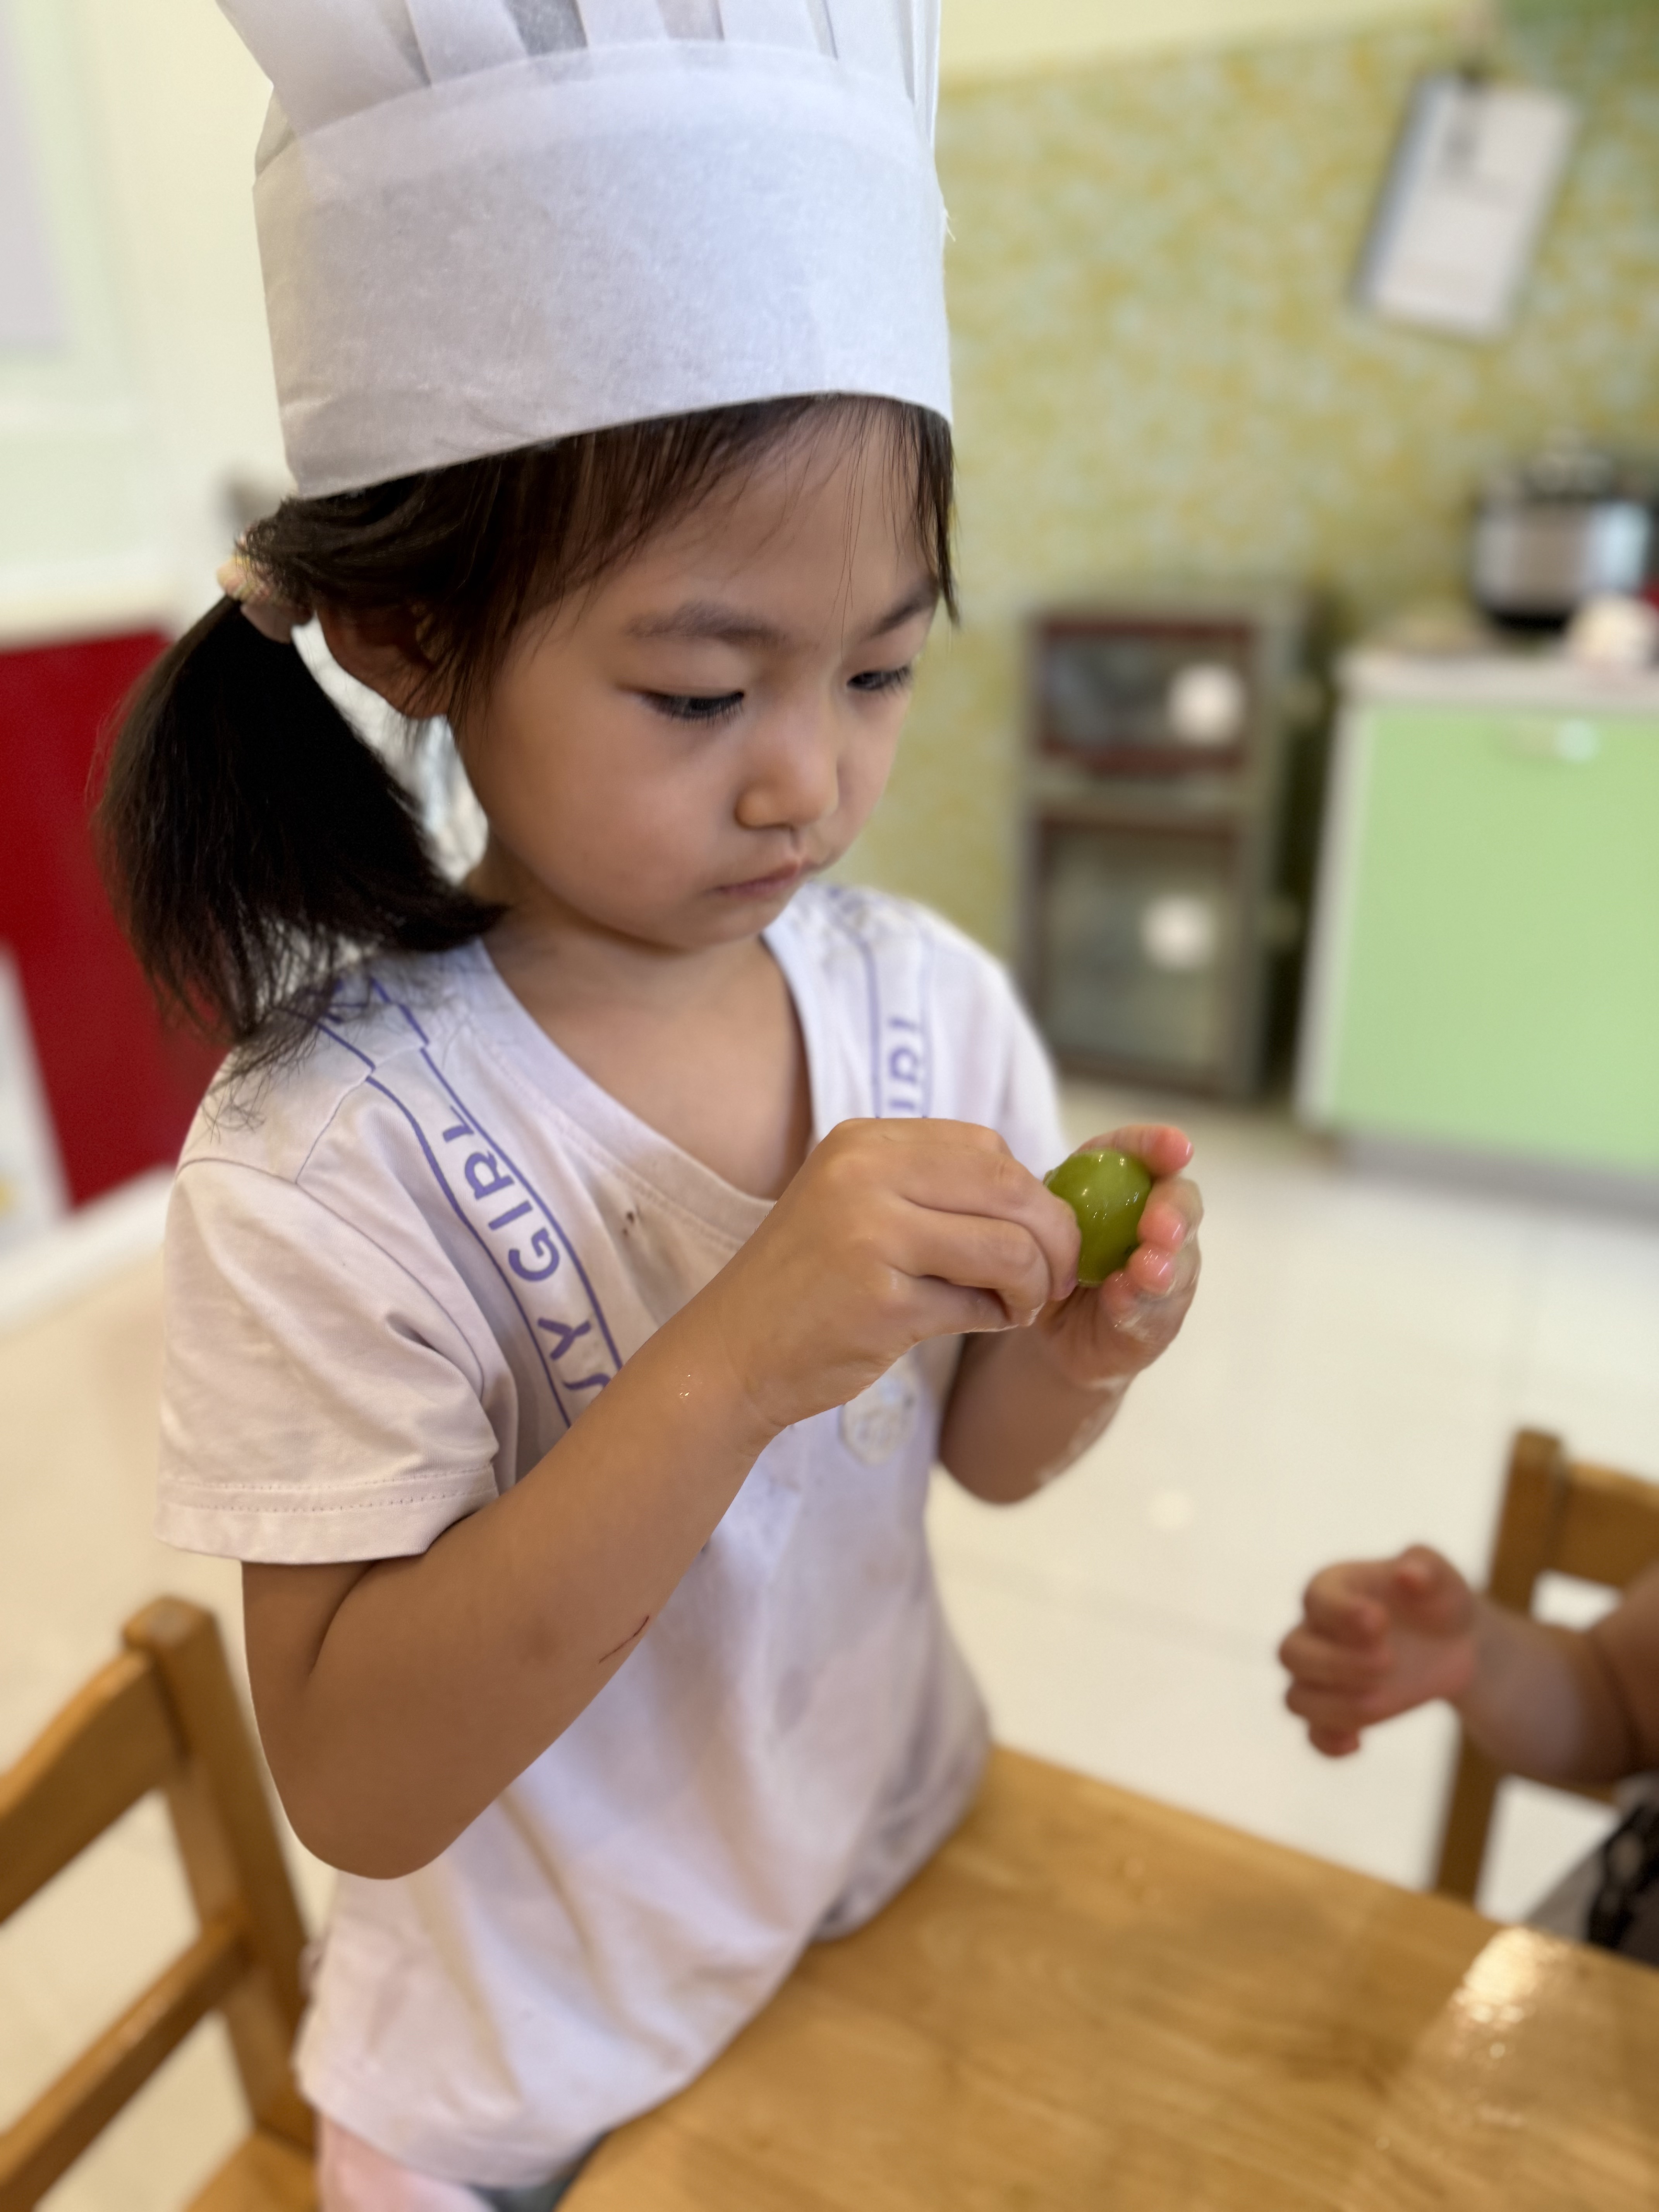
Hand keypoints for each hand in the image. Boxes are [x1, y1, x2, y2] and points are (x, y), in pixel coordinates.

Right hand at [703, 1118, 1079, 1437]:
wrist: (730, 1353)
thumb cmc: (808, 1284)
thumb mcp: (857, 1204)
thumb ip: (932, 1187)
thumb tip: (1039, 1200)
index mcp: (863, 1142)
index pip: (986, 1146)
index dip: (1031, 1192)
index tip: (1036, 1233)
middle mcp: (864, 1175)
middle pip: (1011, 1188)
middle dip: (1054, 1238)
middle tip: (1056, 1278)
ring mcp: (870, 1235)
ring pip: (1010, 1247)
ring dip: (1035, 1285)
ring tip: (1018, 1306)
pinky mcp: (881, 1301)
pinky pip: (979, 1303)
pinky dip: (998, 1317)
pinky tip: (983, 1322)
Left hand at [1030, 1125, 1201, 1389]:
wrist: (1055, 1331)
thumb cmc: (1049, 1261)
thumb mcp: (1039, 1227)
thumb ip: (1046, 1207)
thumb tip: (1037, 1192)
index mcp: (1122, 1184)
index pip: (1144, 1154)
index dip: (1158, 1146)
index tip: (1177, 1147)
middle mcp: (1155, 1220)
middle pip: (1178, 1202)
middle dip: (1172, 1211)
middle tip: (1158, 1226)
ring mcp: (1167, 1270)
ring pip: (1180, 1259)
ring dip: (1164, 1262)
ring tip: (1145, 1268)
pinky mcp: (1161, 1318)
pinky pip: (1156, 1310)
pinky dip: (1138, 1303)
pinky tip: (1121, 1299)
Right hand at [1279, 1547, 1480, 1756]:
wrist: (1451, 1643)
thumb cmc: (1437, 1602)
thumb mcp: (1442, 1579)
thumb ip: (1426, 1567)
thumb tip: (1407, 1574)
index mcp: (1331, 1590)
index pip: (1315, 1600)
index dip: (1340, 1614)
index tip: (1381, 1623)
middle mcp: (1315, 1632)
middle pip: (1292, 1653)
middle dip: (1337, 1664)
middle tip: (1389, 1663)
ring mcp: (1322, 1677)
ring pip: (1296, 1699)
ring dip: (1335, 1706)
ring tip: (1383, 1701)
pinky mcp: (1338, 1713)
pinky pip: (1313, 1735)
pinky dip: (1328, 1743)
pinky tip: (1358, 1743)